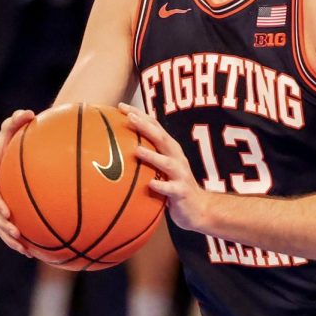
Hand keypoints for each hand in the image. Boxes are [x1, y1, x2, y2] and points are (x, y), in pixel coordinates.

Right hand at [0, 110, 35, 254]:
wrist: (19, 147)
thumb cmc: (18, 135)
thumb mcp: (15, 126)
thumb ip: (17, 120)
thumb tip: (26, 113)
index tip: (8, 212)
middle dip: (2, 226)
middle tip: (16, 233)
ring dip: (9, 238)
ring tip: (24, 249)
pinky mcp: (4, 209)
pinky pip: (9, 226)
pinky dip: (18, 239)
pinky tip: (34, 251)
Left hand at [120, 104, 210, 233]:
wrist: (198, 209)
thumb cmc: (174, 185)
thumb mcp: (162, 167)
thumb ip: (147, 155)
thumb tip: (117, 147)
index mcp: (170, 149)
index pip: (154, 126)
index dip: (139, 115)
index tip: (121, 106)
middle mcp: (176, 158)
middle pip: (161, 138)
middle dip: (145, 126)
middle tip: (129, 117)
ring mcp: (180, 174)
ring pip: (166, 162)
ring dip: (152, 156)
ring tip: (136, 150)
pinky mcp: (181, 192)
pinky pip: (170, 189)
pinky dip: (161, 186)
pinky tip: (150, 184)